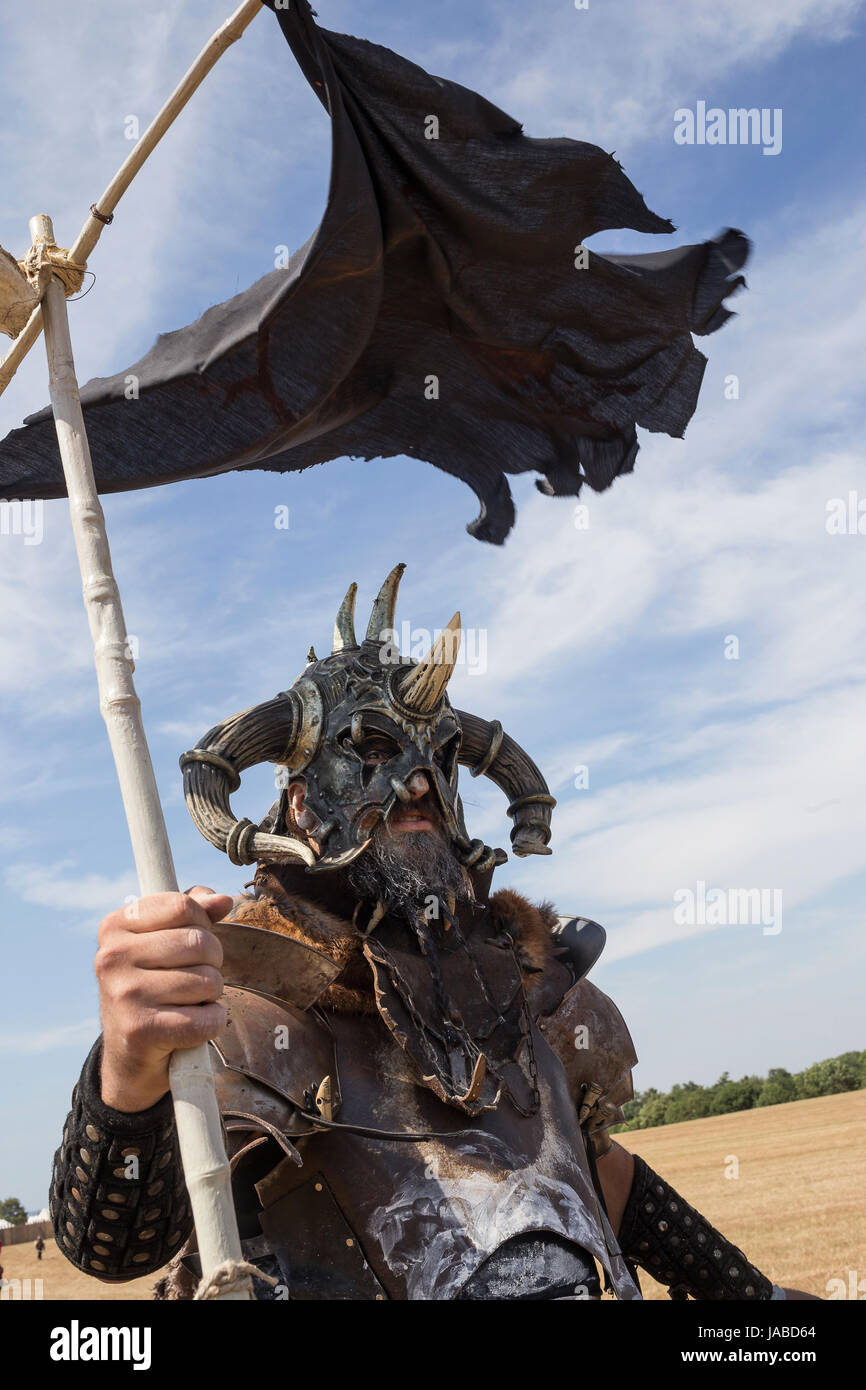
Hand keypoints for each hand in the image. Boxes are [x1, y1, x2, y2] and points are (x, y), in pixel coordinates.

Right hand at [95, 886, 232, 1111]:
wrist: (129, 1050)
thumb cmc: (153, 983)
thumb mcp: (163, 938)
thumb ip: (194, 911)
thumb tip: (223, 900)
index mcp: (114, 926)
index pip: (183, 906)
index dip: (202, 923)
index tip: (191, 941)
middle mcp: (112, 958)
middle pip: (200, 942)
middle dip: (212, 961)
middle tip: (195, 976)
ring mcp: (124, 995)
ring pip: (208, 980)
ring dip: (211, 994)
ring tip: (189, 1001)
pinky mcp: (140, 1031)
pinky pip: (206, 1018)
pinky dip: (212, 1023)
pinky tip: (193, 1025)